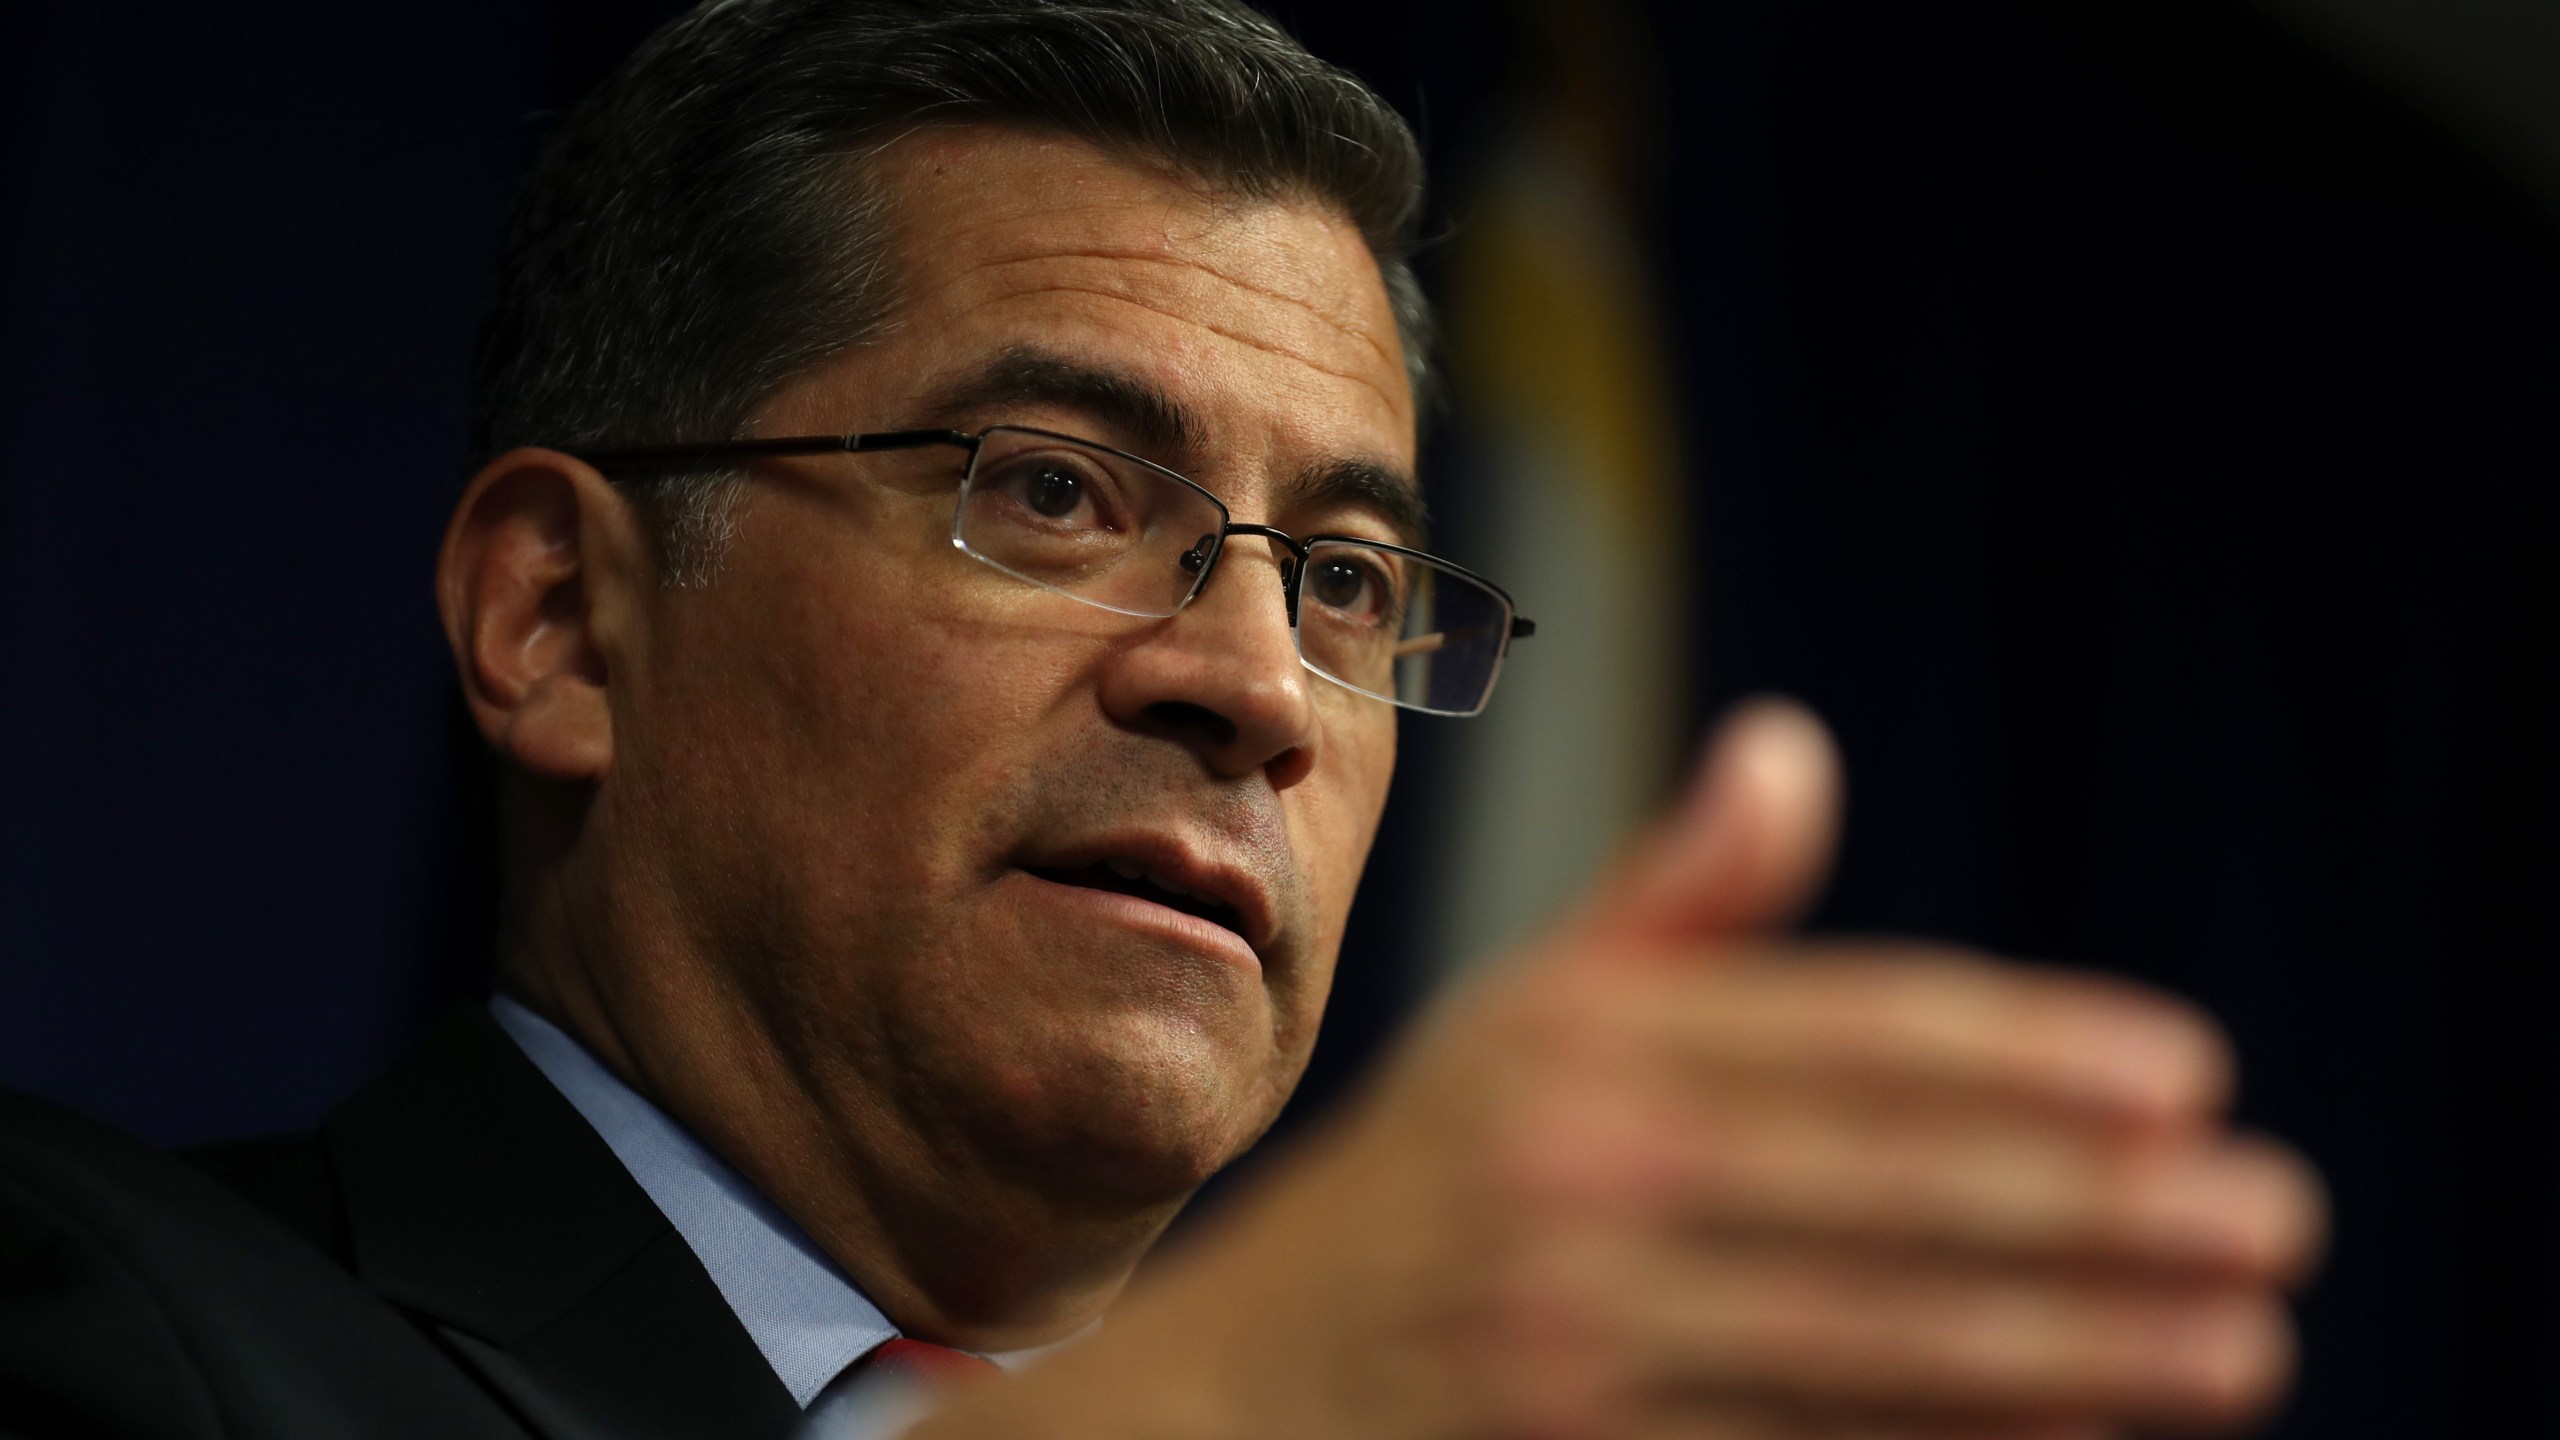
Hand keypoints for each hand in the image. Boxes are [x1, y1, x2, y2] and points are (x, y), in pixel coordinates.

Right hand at [913, 701, 2326, 1439]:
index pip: (1834, 1035)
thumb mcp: (1513, 1028)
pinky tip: (2081, 1435)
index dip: (2022, 1053)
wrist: (1226, 1402)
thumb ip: (1668, 906)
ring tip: (2235, 1344)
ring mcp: (1565, 1340)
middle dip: (2096, 1211)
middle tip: (2271, 1219)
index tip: (2184, 1077)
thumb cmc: (1419, 1200)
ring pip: (1867, 1345)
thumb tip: (1794, 747)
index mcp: (1562, 1040)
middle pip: (1881, 1191)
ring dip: (2076, 1347)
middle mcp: (1565, 1177)